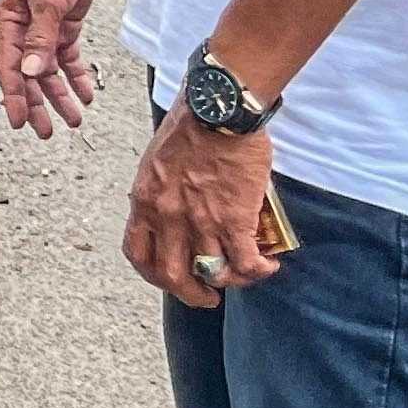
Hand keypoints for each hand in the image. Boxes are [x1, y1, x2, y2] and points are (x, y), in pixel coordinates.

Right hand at [0, 0, 104, 134]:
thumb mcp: (46, 0)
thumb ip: (41, 38)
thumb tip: (35, 73)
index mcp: (9, 23)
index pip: (10, 68)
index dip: (14, 97)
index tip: (19, 122)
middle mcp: (24, 31)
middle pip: (29, 76)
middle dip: (38, 105)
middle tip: (47, 131)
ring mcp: (44, 30)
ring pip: (50, 72)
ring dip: (60, 96)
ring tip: (73, 119)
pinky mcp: (64, 27)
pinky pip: (68, 59)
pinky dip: (76, 77)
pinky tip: (85, 93)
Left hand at [126, 113, 278, 308]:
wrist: (217, 108)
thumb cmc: (191, 126)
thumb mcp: (159, 161)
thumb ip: (161, 191)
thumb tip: (175, 208)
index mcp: (145, 201)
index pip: (138, 253)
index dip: (153, 274)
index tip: (168, 280)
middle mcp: (168, 217)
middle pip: (172, 276)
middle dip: (190, 294)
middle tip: (207, 298)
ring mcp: (201, 221)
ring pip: (213, 274)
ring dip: (231, 282)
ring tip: (245, 277)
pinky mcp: (234, 218)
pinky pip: (246, 262)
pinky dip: (258, 271)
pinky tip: (268, 265)